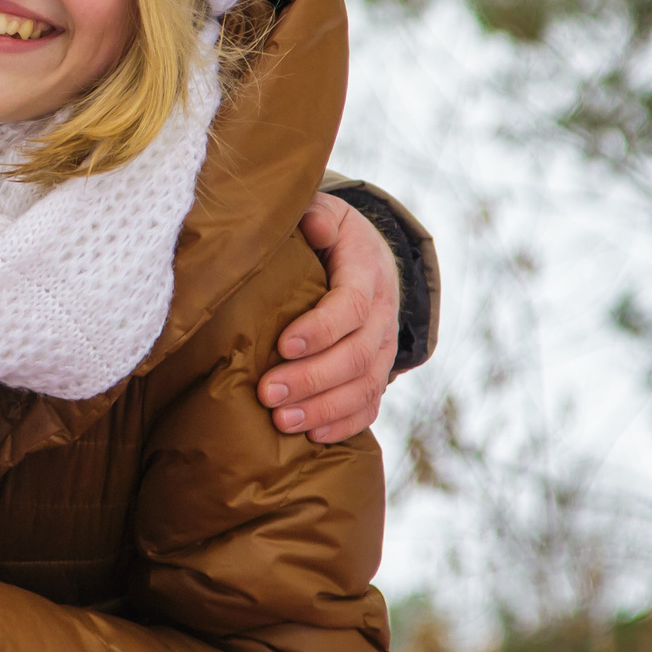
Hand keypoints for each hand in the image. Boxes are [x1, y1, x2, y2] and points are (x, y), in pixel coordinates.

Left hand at [261, 191, 400, 442]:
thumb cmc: (331, 237)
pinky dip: (344, 424)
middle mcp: (382, 316)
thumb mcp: (327, 214)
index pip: (351, 307)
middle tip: (268, 394)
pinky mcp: (377, 372)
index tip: (283, 346)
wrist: (370, 259)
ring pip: (364, 387)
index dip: (320, 330)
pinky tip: (314, 436)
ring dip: (323, 408)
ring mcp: (383, 349)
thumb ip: (318, 216)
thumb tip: (313, 227)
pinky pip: (370, 406)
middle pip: (356, 356)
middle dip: (312, 379)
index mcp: (367, 274)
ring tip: (282, 422)